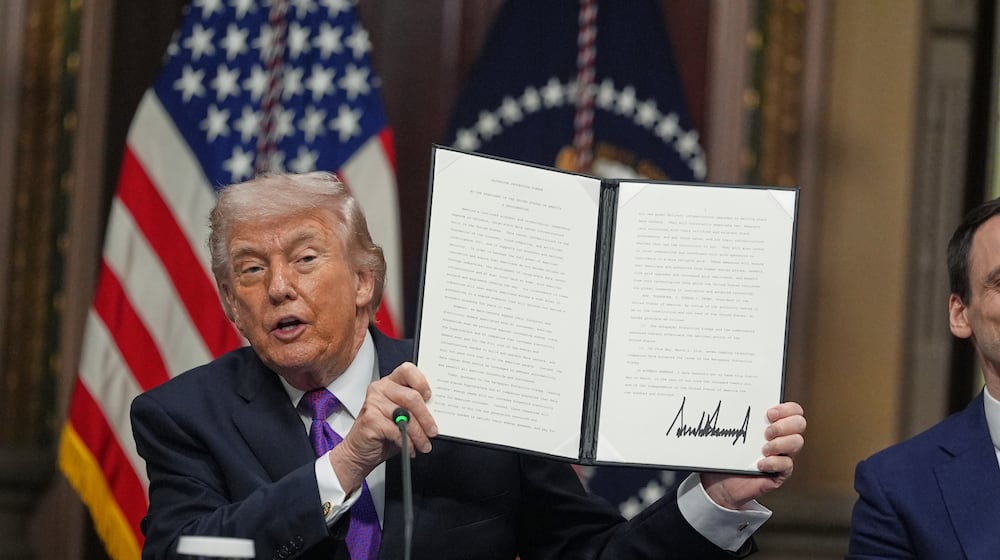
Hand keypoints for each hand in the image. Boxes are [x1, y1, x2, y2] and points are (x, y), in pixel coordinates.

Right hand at [328, 362, 437, 492]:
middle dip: (426, 418)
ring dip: (418, 434)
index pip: (408, 371)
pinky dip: (407, 443)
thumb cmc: (383, 433)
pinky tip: (410, 448)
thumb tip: (436, 413)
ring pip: (406, 416)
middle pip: (412, 397)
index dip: (422, 383)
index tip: (431, 398)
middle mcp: (381, 389)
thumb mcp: (402, 417)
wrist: (360, 452)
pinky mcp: (371, 418)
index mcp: (390, 383)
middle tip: (432, 432)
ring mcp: (373, 402)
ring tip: (423, 444)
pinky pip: (397, 430)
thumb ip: (415, 410)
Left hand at [700, 401, 805, 509]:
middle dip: (784, 425)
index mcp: (772, 424)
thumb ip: (732, 417)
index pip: (793, 410)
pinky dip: (774, 463)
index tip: (769, 413)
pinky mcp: (780, 473)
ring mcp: (782, 456)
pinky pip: (787, 465)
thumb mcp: (727, 432)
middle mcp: (781, 438)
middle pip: (800, 423)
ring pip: (797, 442)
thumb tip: (722, 400)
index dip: (787, 408)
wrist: (720, 484)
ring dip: (780, 443)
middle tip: (767, 432)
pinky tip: (760, 464)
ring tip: (763, 449)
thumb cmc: (725, 455)